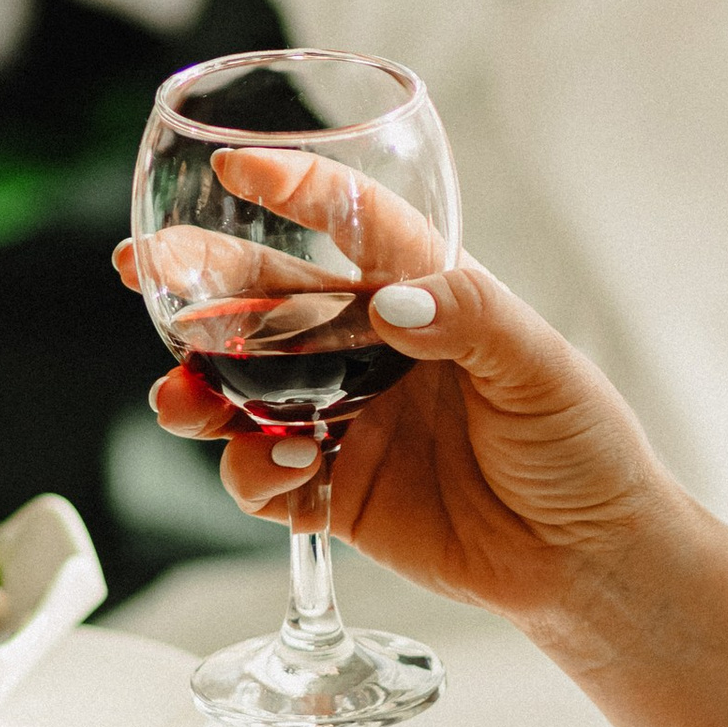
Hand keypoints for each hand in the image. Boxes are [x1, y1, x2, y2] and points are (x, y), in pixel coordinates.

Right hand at [115, 147, 679, 658]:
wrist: (586, 558)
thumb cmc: (581, 445)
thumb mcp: (541, 368)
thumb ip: (469, 320)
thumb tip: (394, 304)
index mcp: (426, 296)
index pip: (353, 228)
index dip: (297, 192)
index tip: (236, 168)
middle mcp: (373, 351)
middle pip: (267, 303)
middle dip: (197, 284)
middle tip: (141, 268)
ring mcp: (348, 420)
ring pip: (244, 391)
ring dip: (199, 386)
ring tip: (177, 394)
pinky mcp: (337, 491)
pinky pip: (264, 475)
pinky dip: (253, 469)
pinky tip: (286, 466)